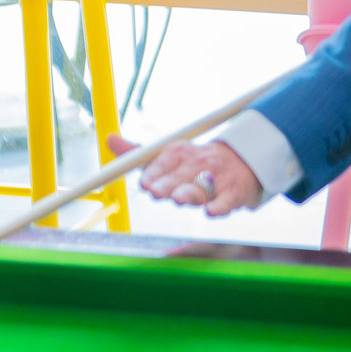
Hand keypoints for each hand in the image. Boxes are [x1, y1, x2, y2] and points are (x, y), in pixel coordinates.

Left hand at [107, 134, 262, 216]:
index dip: (155, 172)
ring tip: (180, 198)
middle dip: (169, 184)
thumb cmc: (196, 162)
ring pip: (203, 187)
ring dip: (191, 193)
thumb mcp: (169, 155)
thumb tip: (109, 139)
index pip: (166, 160)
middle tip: (156, 191)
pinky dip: (220, 206)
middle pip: (183, 174)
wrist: (241, 162)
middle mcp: (199, 162)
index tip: (144, 181)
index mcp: (182, 152)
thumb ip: (138, 154)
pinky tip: (211, 211)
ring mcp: (218, 178)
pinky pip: (227, 200)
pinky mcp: (234, 193)